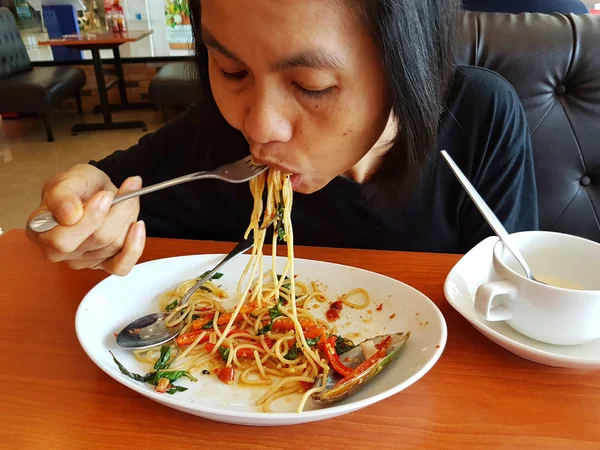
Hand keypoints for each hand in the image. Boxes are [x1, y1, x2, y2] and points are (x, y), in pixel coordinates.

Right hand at [26, 164, 144, 275]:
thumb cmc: (78, 187)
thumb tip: (69, 215)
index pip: (62, 239)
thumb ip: (63, 194)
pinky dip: (135, 247)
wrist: (95, 191)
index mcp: (40, 230)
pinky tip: (138, 226)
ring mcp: (82, 260)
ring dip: (127, 217)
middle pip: (95, 240)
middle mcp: (57, 251)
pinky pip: (122, 266)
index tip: (105, 195)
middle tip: (123, 192)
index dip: (90, 218)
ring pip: (113, 245)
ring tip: (128, 196)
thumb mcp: (68, 179)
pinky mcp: (103, 265)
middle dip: (116, 213)